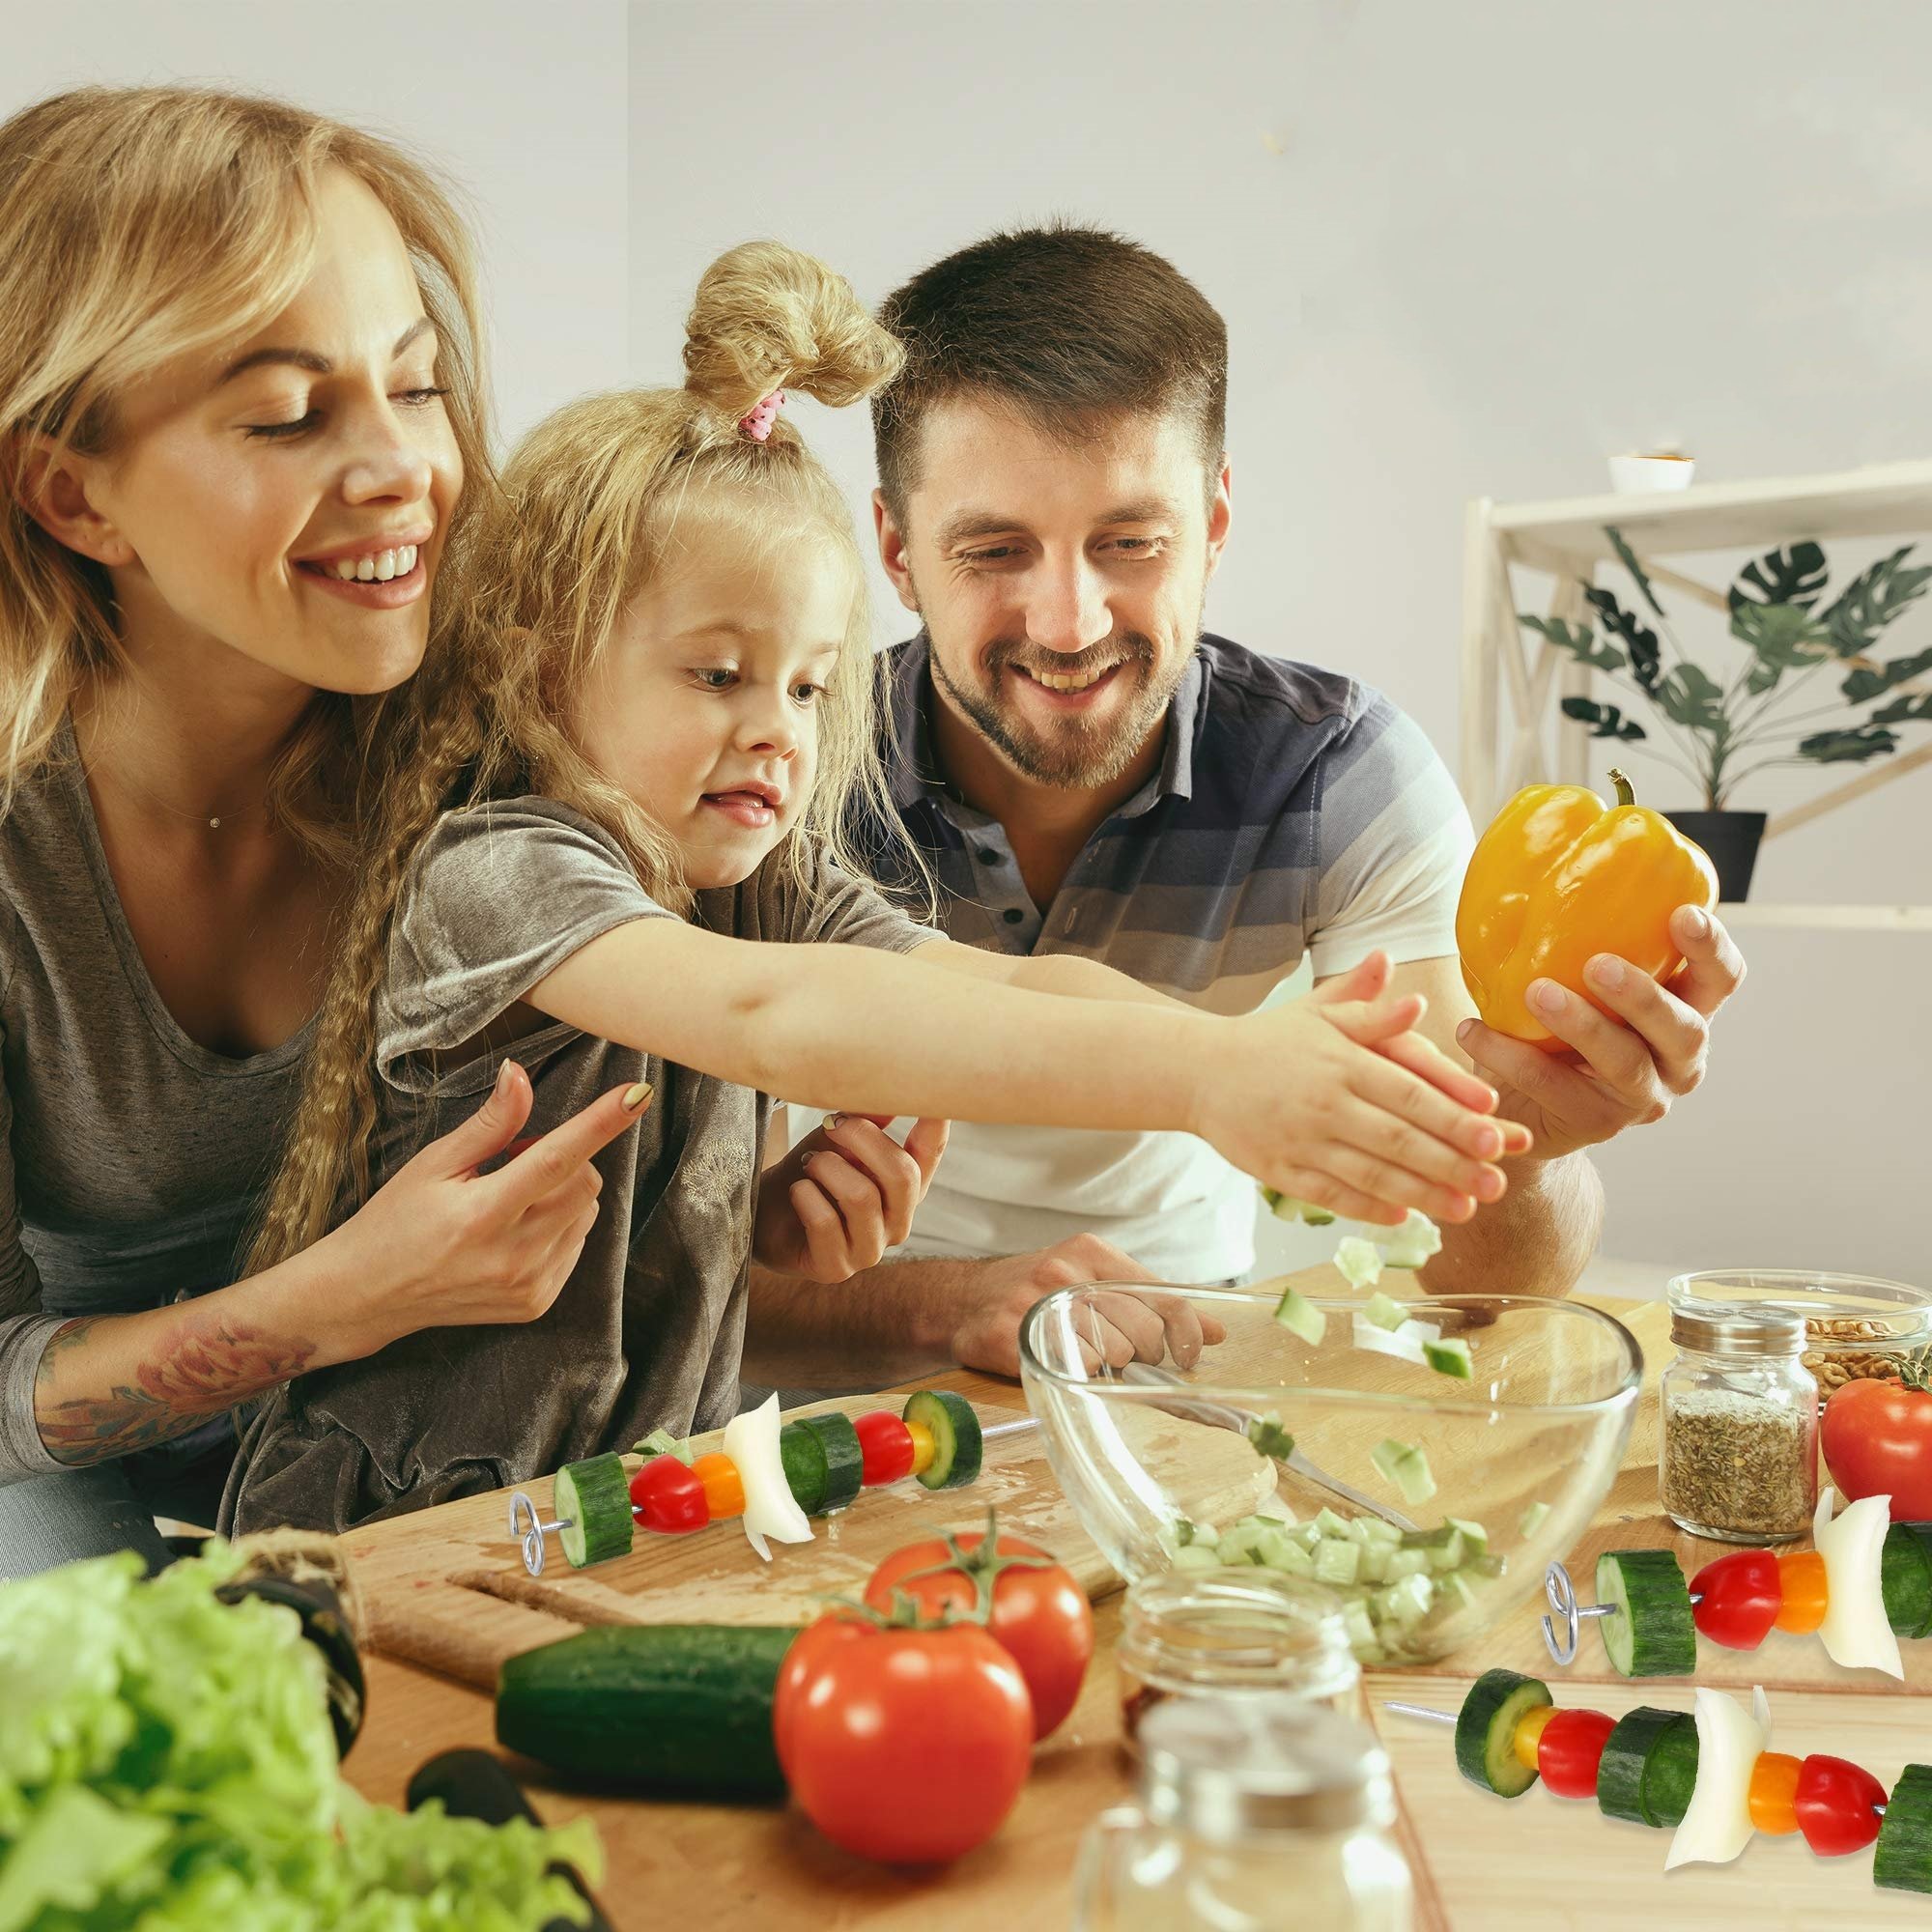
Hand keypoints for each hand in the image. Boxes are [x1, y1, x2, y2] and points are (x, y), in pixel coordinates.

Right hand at [326, 1060, 650, 1352]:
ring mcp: (527, 1285)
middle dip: (562, 1159)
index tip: (636, 1095)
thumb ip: (489, 1124)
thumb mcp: (433, 1163)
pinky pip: (575, 1246)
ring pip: (585, 1213)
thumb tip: (520, 1074)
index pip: (556, 1159)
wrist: (369, 1295)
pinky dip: (556, 1227)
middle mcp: (512, 1256)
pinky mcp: (535, 1303)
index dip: (600, 1123)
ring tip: (506, 1200)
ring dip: (561, 1194)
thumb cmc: (396, 1221)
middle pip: (584, 1183)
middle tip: (510, 1162)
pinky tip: (511, 1233)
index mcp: (481, 1215)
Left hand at [754, 1115, 947, 1283]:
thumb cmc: (807, 1173)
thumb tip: (890, 1087)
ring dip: (827, 1168)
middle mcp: (897, 1222)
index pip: (931, 1155)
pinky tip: (798, 1191)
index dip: (937, 1126)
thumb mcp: (836, 1140)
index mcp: (904, 1188)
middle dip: (864, 1140)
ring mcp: (869, 1250)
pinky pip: (825, 1222)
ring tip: (809, 1163)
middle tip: (833, 1124)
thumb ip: (866, 1120)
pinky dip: (806, 1195)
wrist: (762, 1215)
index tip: (937, 1096)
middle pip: (902, 1176)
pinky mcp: (835, 1268)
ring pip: (862, 1197)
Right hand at [944, 1233, 1228, 1379]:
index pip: (1161, 1295)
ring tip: (1079, 1354)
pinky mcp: (1013, 1338)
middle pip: (1141, 1334)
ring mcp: (1036, 1305)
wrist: (960, 1301)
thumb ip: (1150, 1301)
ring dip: (1104, 1367)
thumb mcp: (1090, 1278)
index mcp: (1090, 1252)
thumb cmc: (1036, 1292)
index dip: (1187, 1332)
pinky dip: (1074, 1375)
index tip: (1193, 1354)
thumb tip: (1216, 1332)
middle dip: (1140, 1355)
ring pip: (1110, 1357)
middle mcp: (1064, 1272)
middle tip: (1121, 1357)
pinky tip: (1059, 1361)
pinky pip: (1072, 1371)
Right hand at [1197, 951, 1528, 1226]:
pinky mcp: (1279, 1170)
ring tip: (1465, 1210)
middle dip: (1451, 1163)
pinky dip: (1367, 1207)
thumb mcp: (1318, 1012)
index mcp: (1340, 1060)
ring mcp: (1300, 1140)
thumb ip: (1367, 1003)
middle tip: (1496, 1183)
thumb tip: (1406, 985)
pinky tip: (1403, 1217)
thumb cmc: (1270, 1040)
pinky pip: (1329, 1194)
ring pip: (1370, 1173)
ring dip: (1421, 1194)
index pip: (1409, 1092)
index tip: (1495, 1132)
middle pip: (1398, 1139)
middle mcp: (1324, 1102)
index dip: (1454, 1115)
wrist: (1199, 1071)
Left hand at [1456, 904, 1745, 1161]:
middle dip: (1644, 995)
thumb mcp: (1577, 977)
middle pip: (1684, 1028)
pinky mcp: (1597, 1124)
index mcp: (1686, 1009)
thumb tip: (1535, 861)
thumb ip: (1580, 938)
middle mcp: (1679, 1058)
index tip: (1682, 914)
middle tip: (1597, 964)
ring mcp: (1644, 1097)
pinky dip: (1513, 1057)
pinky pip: (1558, 1090)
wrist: (1524, 1103)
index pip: (1722, 979)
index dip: (1711, 949)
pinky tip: (1475, 1030)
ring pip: (1626, 1064)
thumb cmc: (1557, 1022)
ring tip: (1536, 993)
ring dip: (1582, 1025)